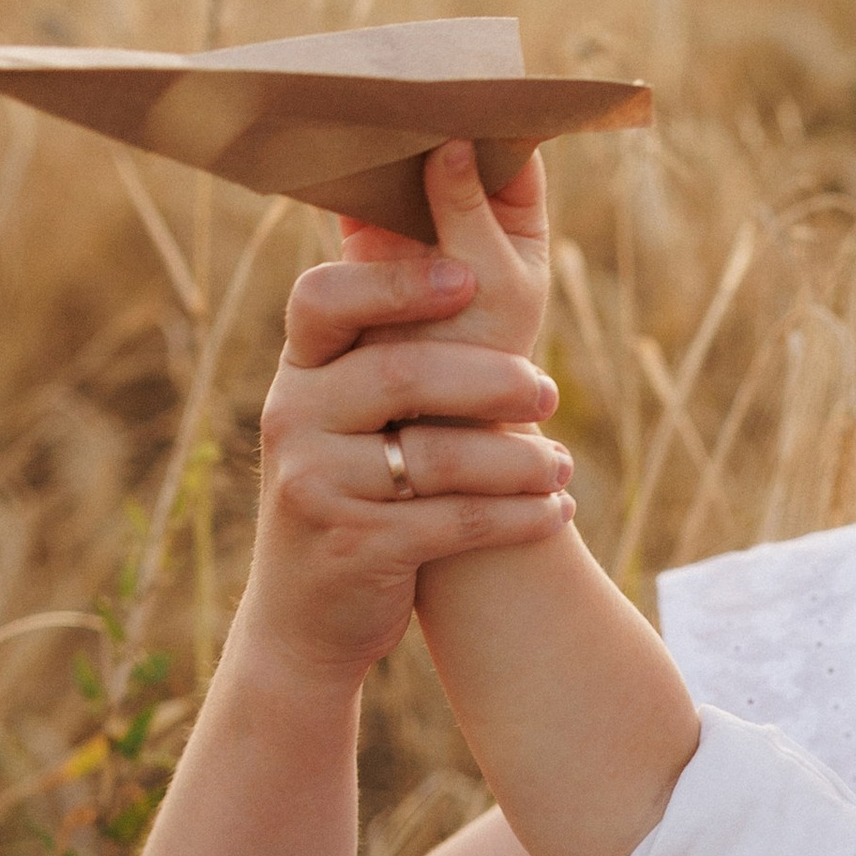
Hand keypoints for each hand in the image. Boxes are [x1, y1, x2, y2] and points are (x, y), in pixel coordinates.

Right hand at [247, 146, 569, 692]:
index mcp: (299, 370)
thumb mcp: (345, 415)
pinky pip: (452, 522)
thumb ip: (385, 346)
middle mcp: (294, 417)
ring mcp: (316, 484)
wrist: (306, 617)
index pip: (325, 297)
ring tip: (561, 465)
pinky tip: (556, 515)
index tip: (467, 276)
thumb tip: (456, 237)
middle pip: (400, 372)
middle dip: (488, 378)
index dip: (397, 280)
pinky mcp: (355, 546)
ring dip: (516, 459)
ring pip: (437, 454)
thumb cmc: (351, 493)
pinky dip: (515, 518)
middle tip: (548, 389)